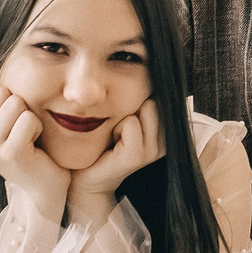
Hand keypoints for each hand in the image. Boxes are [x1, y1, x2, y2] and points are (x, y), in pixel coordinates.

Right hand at [0, 80, 68, 225]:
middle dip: (18, 107)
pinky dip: (38, 127)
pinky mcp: (11, 152)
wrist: (41, 186)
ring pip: (15, 103)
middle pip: (1, 92)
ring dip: (29, 117)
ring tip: (27, 137)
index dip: (4, 97)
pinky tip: (34, 145)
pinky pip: (29, 118)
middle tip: (20, 131)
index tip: (8, 121)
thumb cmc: (24, 147)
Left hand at [66, 99, 164, 224]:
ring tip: (115, 138)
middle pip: (155, 102)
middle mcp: (165, 142)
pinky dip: (116, 129)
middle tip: (119, 131)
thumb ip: (140, 101)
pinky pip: (131, 124)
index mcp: (166, 132)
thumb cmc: (103, 143)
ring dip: (123, 119)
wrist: (85, 176)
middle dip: (132, 109)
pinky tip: (111, 145)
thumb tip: (146, 76)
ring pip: (146, 108)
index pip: (161, 96)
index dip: (138, 103)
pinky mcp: (136, 157)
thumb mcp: (125, 118)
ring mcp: (152, 151)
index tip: (127, 124)